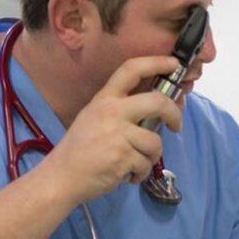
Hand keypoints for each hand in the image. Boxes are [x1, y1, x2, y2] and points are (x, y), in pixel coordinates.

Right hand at [44, 56, 182, 201]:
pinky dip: (140, 173)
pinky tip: (127, 175)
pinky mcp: (122, 157)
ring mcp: (117, 134)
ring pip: (155, 142)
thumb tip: (159, 109)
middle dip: (174, 114)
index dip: (156, 62)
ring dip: (151, 156)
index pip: (131, 69)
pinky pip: (146, 164)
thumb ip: (122, 110)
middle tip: (176, 125)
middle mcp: (112, 112)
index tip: (173, 64)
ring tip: (135, 163)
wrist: (62, 176)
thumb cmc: (80, 149)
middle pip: (157, 103)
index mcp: (105, 99)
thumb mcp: (94, 117)